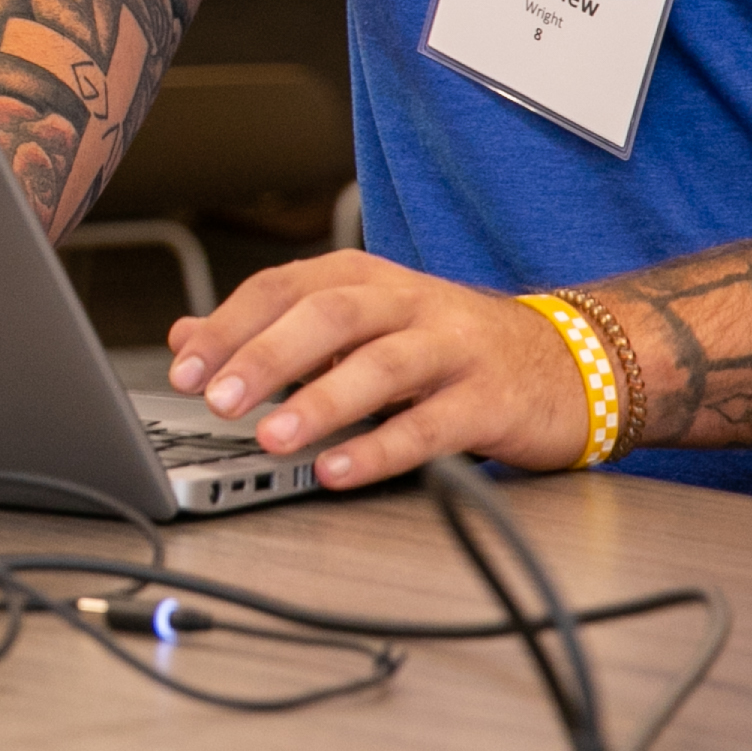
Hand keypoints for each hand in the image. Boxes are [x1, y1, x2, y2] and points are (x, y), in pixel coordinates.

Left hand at [164, 249, 597, 488]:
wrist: (569, 360)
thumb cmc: (448, 346)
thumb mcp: (362, 326)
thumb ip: (275, 330)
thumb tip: (186, 338)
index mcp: (366, 279)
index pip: (285, 288)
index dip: (230, 326)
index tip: (182, 368)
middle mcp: (408, 303)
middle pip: (330, 315)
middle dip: (267, 356)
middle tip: (216, 399)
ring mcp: (453, 349)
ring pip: (381, 365)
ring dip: (321, 402)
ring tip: (270, 439)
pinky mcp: (491, 400)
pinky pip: (431, 424)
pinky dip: (382, 448)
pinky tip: (340, 471)